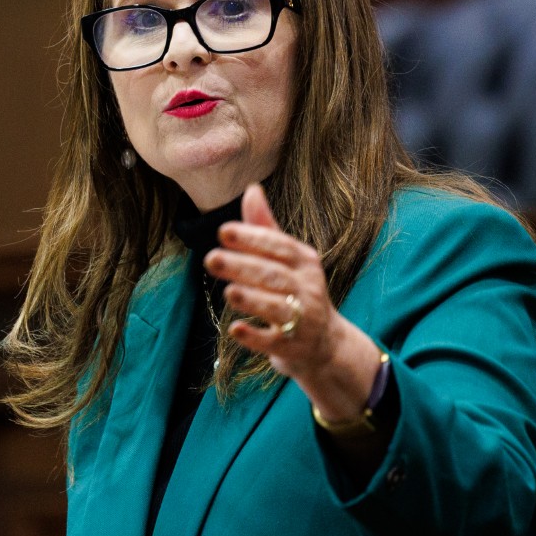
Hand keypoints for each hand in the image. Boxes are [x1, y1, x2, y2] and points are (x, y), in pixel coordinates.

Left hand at [203, 183, 382, 422]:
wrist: (325, 344)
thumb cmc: (297, 292)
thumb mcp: (288, 259)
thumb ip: (266, 227)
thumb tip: (251, 189)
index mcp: (304, 261)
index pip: (278, 246)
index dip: (252, 238)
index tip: (223, 232)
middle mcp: (307, 288)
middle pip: (273, 275)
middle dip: (242, 266)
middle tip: (210, 259)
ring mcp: (302, 319)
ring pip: (276, 307)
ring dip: (252, 299)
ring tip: (228, 292)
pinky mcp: (292, 347)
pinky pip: (273, 341)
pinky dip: (255, 337)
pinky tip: (235, 330)